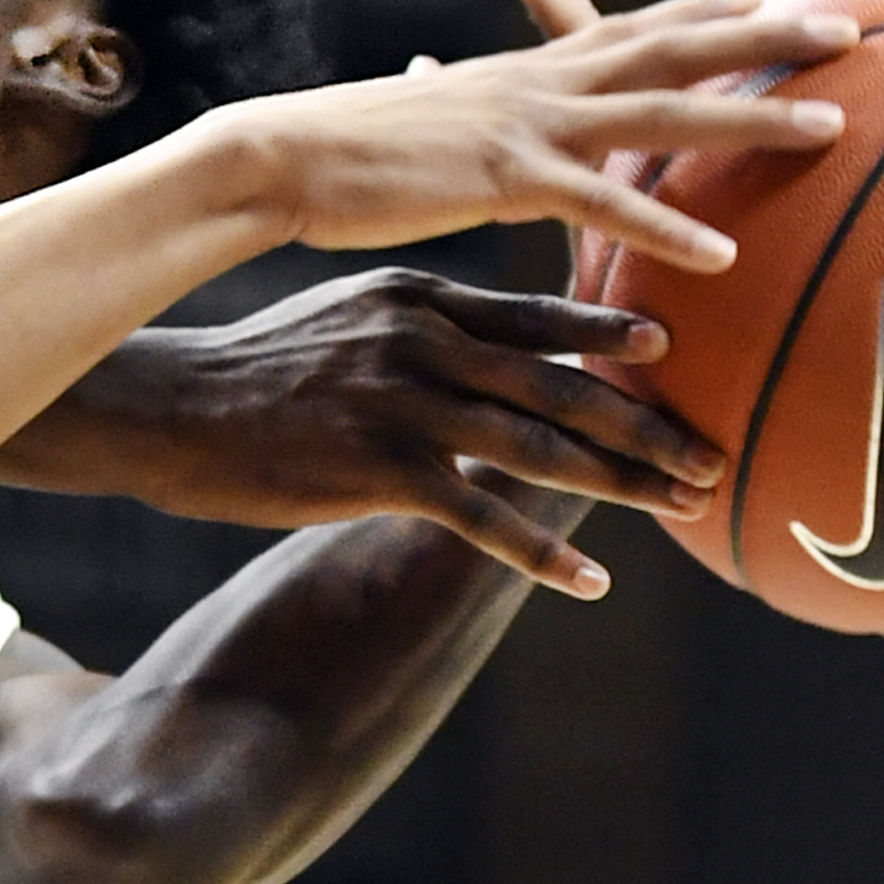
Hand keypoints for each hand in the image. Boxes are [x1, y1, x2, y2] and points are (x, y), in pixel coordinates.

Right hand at [74, 270, 721, 581]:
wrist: (172, 409)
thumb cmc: (255, 368)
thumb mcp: (345, 315)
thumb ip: (420, 324)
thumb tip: (482, 345)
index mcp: (421, 298)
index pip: (537, 314)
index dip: (612, 331)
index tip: (677, 349)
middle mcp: (423, 341)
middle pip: (561, 386)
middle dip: (646, 426)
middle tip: (711, 458)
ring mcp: (404, 403)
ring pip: (539, 448)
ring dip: (621, 483)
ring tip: (680, 505)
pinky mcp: (379, 467)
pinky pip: (483, 516)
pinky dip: (542, 553)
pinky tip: (590, 584)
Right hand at [202, 0, 857, 270]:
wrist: (279, 155)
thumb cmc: (345, 151)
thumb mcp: (426, 119)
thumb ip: (468, 116)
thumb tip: (465, 115)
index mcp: (526, 69)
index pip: (635, 25)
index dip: (709, 8)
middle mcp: (540, 82)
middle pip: (677, 47)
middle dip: (771, 35)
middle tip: (858, 27)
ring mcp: (526, 124)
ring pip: (664, 111)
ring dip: (754, 116)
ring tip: (836, 125)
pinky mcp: (503, 177)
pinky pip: (602, 201)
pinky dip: (667, 223)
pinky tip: (726, 254)